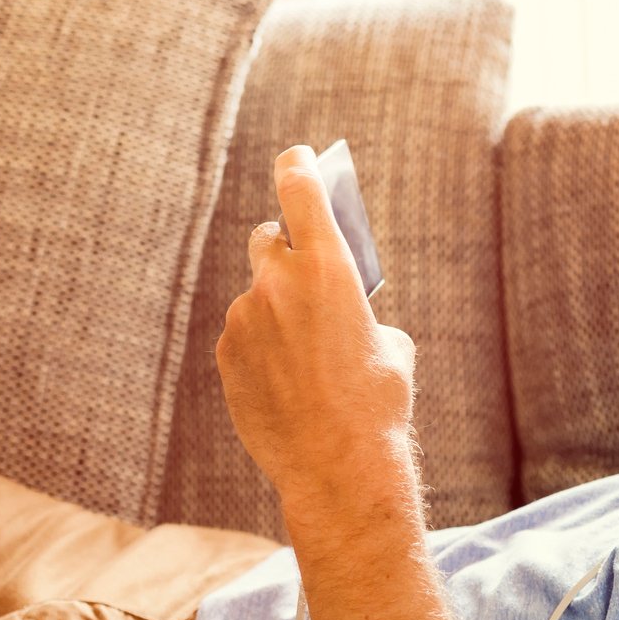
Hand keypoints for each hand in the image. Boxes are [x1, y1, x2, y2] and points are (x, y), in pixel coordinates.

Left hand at [216, 144, 418, 506]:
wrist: (338, 463)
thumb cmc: (378, 401)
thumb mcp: (392, 345)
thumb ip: (360, 311)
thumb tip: (341, 314)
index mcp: (329, 267)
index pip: (300, 190)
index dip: (298, 165)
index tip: (296, 156)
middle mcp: (278, 282)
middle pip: (267, 238)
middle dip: (283, 246)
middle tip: (300, 268)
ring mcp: (245, 318)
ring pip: (256, 297)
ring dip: (275, 311)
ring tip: (306, 361)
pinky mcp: (226, 355)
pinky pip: (243, 336)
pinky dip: (262, 349)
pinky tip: (286, 384)